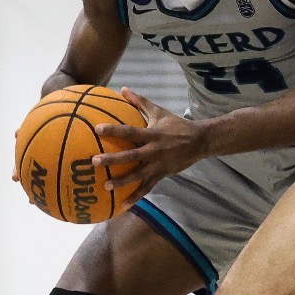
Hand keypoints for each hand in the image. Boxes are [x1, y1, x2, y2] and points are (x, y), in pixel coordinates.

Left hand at [89, 89, 205, 201]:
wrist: (200, 142)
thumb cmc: (177, 125)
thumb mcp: (159, 112)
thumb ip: (140, 102)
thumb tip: (123, 89)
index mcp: (152, 135)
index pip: (130, 132)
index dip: (114, 130)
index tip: (97, 129)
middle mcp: (153, 151)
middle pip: (130, 156)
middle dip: (112, 159)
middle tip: (94, 161)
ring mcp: (158, 165)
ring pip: (137, 175)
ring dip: (122, 181)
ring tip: (106, 186)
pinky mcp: (162, 175)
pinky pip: (147, 188)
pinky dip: (135, 197)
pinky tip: (122, 205)